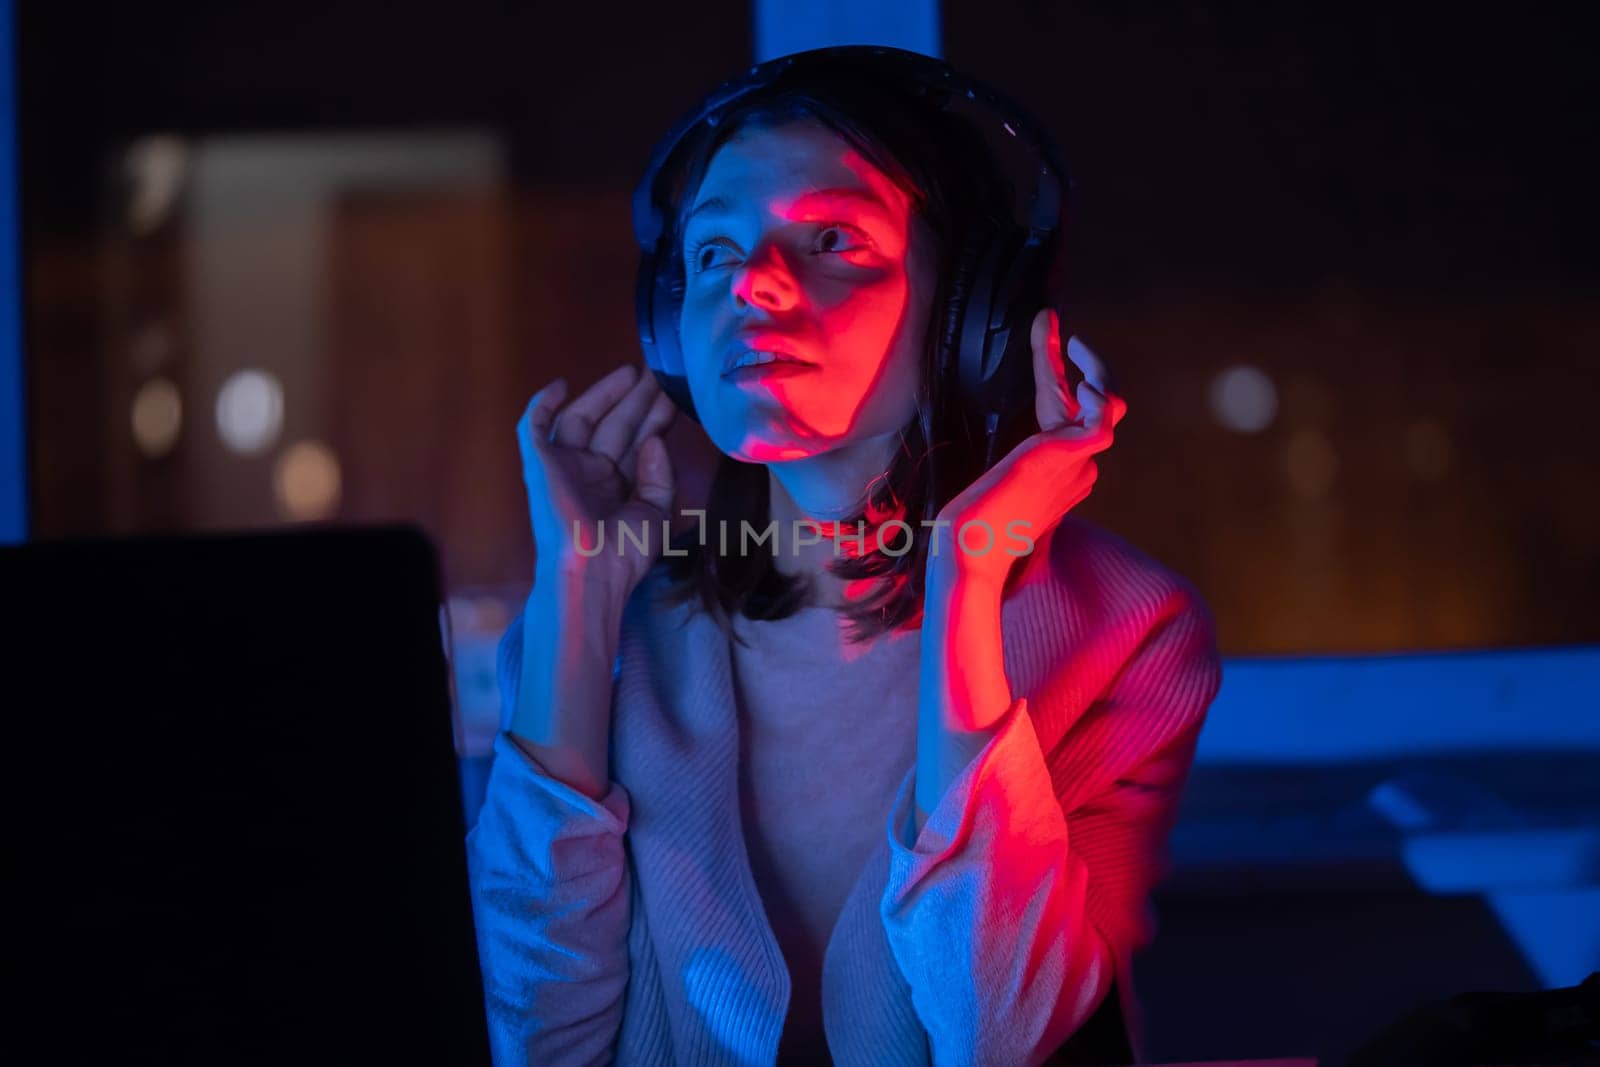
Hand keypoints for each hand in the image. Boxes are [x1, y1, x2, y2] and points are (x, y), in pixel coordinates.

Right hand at [517, 364, 677, 603]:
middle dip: (636, 400)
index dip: (654, 418)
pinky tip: (560, 385)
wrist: (593, 570)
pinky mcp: (540, 463)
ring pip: (582, 418)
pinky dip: (542, 404)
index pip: (636, 441)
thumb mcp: (656, 512)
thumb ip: (659, 474)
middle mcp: (589, 471)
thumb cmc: (624, 552)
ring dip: (605, 394)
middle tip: (659, 375)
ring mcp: (564, 466)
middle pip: (613, 425)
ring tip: (633, 372)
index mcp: (615, 486)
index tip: (675, 396)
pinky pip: (533, 427)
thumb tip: (654, 439)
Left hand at [930, 309, 1125, 586]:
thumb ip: (1009, 472)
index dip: (1058, 373)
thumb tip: (999, 464)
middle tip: (1053, 325)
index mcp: (1063, 475)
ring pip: (1107, 405)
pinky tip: (1080, 382)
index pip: (1071, 417)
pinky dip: (1097, 398)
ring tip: (1069, 342)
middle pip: (1095, 404)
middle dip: (1081, 363)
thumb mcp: (993, 489)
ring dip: (1094, 368)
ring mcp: (1078, 465)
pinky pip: (1103, 422)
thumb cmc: (974, 528)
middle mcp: (1079, 470)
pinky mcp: (1073, 458)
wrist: (970, 546)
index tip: (1044, 333)